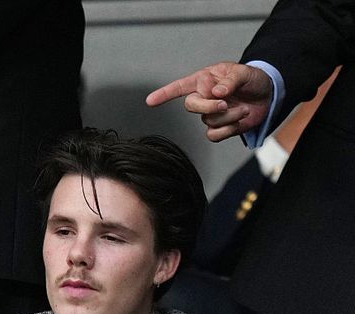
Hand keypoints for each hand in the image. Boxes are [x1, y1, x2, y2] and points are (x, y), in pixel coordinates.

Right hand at [146, 62, 273, 141]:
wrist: (268, 95)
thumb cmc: (252, 79)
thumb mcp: (244, 73)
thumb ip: (230, 80)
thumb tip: (217, 91)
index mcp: (204, 80)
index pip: (180, 87)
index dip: (164, 94)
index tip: (150, 101)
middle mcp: (203, 97)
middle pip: (191, 105)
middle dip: (208, 106)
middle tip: (225, 103)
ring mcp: (210, 114)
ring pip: (207, 120)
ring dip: (228, 116)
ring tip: (243, 108)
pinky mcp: (219, 128)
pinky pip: (214, 134)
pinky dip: (228, 130)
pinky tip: (238, 120)